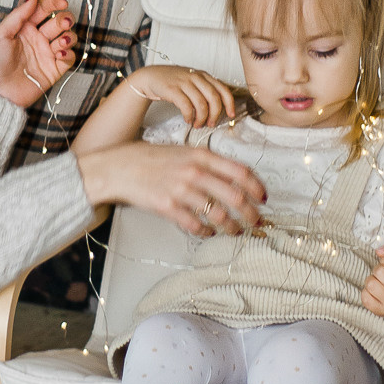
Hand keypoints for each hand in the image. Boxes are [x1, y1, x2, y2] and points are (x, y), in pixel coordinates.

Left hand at [0, 0, 76, 107]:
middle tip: (63, 23)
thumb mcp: (0, 34)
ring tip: (60, 42)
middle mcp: (38, 38)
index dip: (54, 3)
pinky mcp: (54, 69)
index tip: (61, 2)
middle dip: (65, 19)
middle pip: (59, 21)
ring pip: (68, 37)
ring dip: (69, 36)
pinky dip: (68, 53)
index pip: (44, 9)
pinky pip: (69, 57)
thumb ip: (18, 15)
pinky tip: (59, 54)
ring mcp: (47, 54)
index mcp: (25, 27)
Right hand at [75, 142, 263, 237]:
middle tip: (257, 223)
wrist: (120, 167)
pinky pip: (196, 225)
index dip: (257, 188)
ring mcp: (181, 191)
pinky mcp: (168, 208)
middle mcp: (195, 172)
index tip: (263, 199)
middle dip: (252, 214)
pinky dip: (207, 232)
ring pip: (219, 215)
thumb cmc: (151, 159)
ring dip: (233, 227)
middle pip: (235, 197)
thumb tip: (234, 178)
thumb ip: (208, 162)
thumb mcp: (183, 151)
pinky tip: (209, 232)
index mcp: (201, 156)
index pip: (240, 172)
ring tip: (236, 232)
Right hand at [124, 64, 234, 129]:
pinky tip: (188, 120)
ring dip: (201, 118)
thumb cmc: (174, 82)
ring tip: (197, 124)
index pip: (223, 89)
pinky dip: (189, 116)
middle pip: (214, 98)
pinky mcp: (173, 89)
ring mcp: (184, 82)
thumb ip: (205, 91)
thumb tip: (220, 109)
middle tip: (211, 124)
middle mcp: (196, 77)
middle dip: (215, 114)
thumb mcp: (193, 82)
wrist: (151, 77)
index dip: (229, 104)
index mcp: (204, 76)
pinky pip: (186, 106)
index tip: (231, 115)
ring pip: (201, 104)